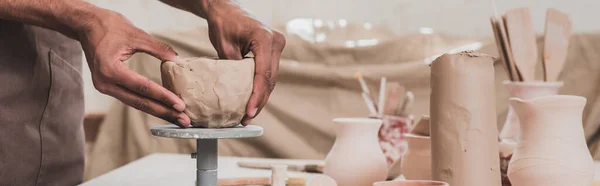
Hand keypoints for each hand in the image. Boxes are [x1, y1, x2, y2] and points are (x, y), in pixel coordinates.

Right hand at [77, 10, 190, 126]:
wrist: (86, 24)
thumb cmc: (108, 26)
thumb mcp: (136, 34)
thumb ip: (159, 48)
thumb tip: (179, 60)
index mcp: (111, 70)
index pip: (143, 88)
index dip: (164, 97)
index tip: (181, 105)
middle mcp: (105, 83)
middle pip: (140, 102)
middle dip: (164, 112)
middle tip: (184, 120)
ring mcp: (105, 87)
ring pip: (136, 103)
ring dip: (158, 111)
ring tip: (178, 118)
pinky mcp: (108, 86)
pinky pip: (131, 98)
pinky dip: (147, 103)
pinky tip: (163, 108)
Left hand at [205, 1, 285, 124]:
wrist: (226, 9)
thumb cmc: (223, 23)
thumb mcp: (224, 47)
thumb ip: (234, 69)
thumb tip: (235, 95)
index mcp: (265, 38)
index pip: (263, 73)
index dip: (257, 95)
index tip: (249, 111)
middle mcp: (276, 42)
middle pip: (270, 79)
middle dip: (259, 100)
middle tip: (247, 118)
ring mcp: (277, 46)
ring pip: (271, 79)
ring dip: (261, 97)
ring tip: (249, 115)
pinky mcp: (273, 51)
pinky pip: (268, 73)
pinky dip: (260, 87)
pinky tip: (252, 102)